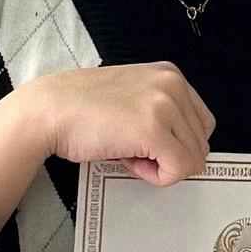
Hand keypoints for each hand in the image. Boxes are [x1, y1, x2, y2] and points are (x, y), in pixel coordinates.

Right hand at [0, 61, 214, 225]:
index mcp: (171, 75)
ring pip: (193, 160)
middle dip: (168, 156)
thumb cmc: (82, 109)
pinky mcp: (153, 130)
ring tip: (126, 150)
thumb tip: (186, 147)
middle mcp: (174, 85)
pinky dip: (156, 176)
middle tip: (131, 148)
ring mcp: (165, 106)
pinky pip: (178, 170)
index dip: (175, 143)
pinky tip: (127, 160)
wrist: (48, 110)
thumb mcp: (134, 97)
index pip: (202, 124)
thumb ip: (164, 112)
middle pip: (201, 144)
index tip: (142, 140)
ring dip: (161, 166)